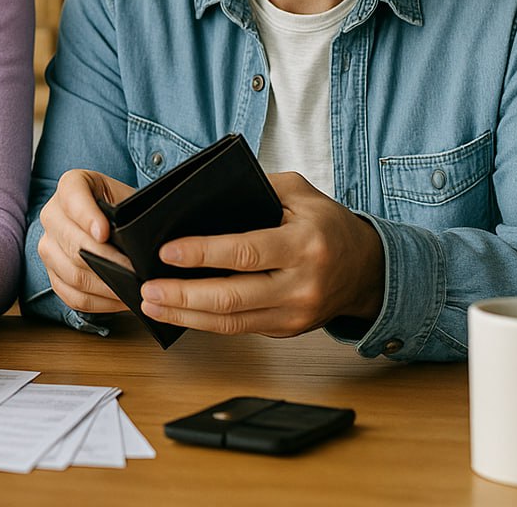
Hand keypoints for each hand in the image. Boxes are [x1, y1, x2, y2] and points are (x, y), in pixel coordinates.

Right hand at [37, 169, 137, 313]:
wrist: (110, 220)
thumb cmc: (122, 207)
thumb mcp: (126, 197)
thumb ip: (127, 211)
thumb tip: (135, 241)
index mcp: (70, 185)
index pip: (73, 198)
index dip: (87, 216)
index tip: (103, 233)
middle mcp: (52, 214)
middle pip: (73, 244)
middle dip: (107, 261)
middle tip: (134, 272)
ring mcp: (48, 245)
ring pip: (72, 273)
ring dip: (105, 286)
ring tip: (132, 288)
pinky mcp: (52, 273)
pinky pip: (72, 295)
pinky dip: (98, 302)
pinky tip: (119, 298)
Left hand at [139, 172, 384, 337]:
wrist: (369, 269)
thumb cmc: (328, 224)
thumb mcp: (300, 191)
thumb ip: (257, 187)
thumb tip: (204, 193)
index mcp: (304, 245)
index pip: (245, 252)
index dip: (203, 253)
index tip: (167, 251)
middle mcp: (300, 285)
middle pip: (232, 297)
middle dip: (183, 294)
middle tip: (147, 287)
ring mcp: (294, 315)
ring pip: (231, 323)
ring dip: (186, 315)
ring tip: (151, 304)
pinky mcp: (286, 330)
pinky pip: (239, 329)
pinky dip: (205, 322)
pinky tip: (179, 313)